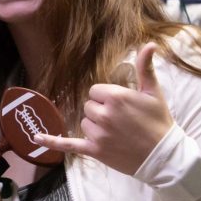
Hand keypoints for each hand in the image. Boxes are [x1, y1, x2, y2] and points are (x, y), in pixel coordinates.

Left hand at [34, 44, 173, 174]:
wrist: (164, 156)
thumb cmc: (159, 122)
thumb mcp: (154, 92)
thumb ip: (146, 67)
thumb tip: (150, 44)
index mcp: (116, 97)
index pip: (95, 91)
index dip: (107, 98)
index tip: (123, 106)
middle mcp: (104, 114)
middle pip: (89, 106)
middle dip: (101, 111)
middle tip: (122, 121)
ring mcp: (98, 133)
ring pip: (84, 122)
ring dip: (95, 126)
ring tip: (117, 133)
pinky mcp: (95, 150)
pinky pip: (68, 144)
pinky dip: (52, 142)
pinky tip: (36, 138)